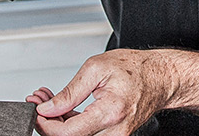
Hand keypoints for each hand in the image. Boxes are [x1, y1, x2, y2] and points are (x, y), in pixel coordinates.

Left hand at [30, 49, 174, 135]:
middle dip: (47, 121)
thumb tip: (48, 108)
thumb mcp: (97, 69)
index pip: (67, 133)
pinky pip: (85, 134)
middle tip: (39, 101)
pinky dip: (70, 121)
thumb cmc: (136, 69)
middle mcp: (114, 131)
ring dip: (57, 122)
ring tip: (49, 101)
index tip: (37, 109)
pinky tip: (63, 107)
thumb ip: (70, 92)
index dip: (45, 123)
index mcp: (110, 113)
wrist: (161, 77)